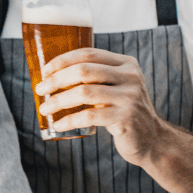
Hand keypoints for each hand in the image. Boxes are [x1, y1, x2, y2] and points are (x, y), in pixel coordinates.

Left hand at [34, 47, 166, 165]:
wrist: (151, 139)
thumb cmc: (123, 111)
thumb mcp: (115, 87)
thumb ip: (95, 77)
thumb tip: (52, 75)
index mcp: (126, 63)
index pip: (88, 54)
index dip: (63, 60)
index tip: (44, 71)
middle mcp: (130, 76)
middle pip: (83, 71)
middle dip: (56, 80)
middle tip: (40, 90)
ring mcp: (130, 97)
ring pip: (84, 92)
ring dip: (58, 101)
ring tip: (44, 109)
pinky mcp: (126, 117)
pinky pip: (89, 116)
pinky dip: (69, 120)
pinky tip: (58, 125)